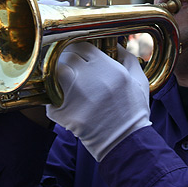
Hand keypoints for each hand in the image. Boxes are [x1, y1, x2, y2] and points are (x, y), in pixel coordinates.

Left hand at [46, 42, 150, 160]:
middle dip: (67, 60)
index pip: (80, 45)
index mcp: (105, 66)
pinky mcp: (64, 113)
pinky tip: (64, 102)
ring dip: (57, 76)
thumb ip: (127, 57)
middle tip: (71, 69)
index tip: (79, 54)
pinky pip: (49, 97)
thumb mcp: (138, 79)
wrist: (126, 141)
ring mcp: (73, 94)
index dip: (78, 49)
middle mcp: (87, 77)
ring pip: (53, 73)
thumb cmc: (134, 110)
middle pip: (65, 56)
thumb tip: (116, 44)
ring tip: (64, 83)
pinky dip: (53, 98)